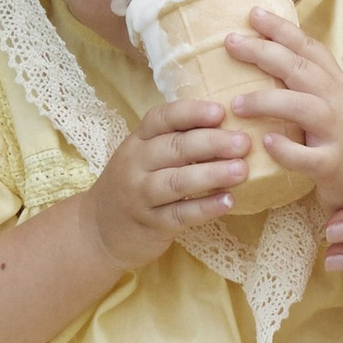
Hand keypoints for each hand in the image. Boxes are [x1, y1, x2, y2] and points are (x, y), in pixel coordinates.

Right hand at [89, 97, 255, 268]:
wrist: (99, 230)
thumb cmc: (135, 185)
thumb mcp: (145, 157)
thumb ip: (177, 141)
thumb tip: (229, 125)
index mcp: (138, 141)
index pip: (161, 118)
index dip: (191, 113)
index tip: (220, 112)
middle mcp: (136, 164)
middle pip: (174, 148)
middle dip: (212, 143)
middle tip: (244, 142)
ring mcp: (141, 196)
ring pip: (177, 181)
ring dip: (211, 174)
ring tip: (241, 170)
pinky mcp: (150, 224)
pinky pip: (180, 214)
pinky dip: (205, 207)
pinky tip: (228, 201)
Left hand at [213, 8, 342, 210]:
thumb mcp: (335, 104)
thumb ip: (309, 82)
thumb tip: (268, 55)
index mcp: (338, 84)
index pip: (309, 47)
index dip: (281, 28)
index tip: (252, 13)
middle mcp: (340, 103)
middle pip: (301, 68)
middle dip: (264, 52)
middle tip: (231, 42)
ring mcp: (339, 134)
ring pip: (301, 107)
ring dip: (266, 101)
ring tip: (235, 103)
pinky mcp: (334, 166)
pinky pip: (307, 156)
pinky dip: (285, 149)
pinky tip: (265, 143)